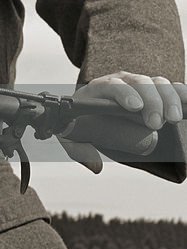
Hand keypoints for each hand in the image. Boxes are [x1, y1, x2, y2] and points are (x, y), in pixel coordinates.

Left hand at [57, 72, 186, 173]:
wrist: (91, 112)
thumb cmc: (82, 122)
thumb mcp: (72, 136)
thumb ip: (79, 151)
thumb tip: (96, 167)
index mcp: (100, 88)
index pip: (112, 85)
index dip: (124, 94)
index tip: (134, 107)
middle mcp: (123, 81)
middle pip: (140, 82)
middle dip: (151, 101)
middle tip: (156, 123)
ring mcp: (142, 84)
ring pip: (159, 83)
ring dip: (169, 99)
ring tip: (173, 119)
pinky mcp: (158, 92)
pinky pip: (173, 89)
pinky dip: (182, 94)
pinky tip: (186, 105)